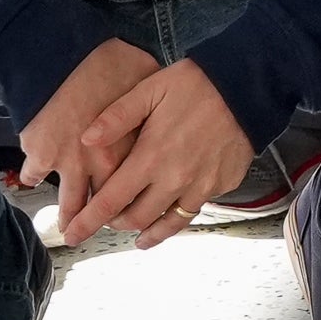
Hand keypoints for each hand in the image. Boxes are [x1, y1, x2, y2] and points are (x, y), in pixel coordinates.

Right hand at [17, 37, 159, 228]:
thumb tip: (179, 109)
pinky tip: (33, 180)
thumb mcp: (150, 82)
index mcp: (132, 148)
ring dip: (70, 217)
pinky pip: (33, 175)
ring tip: (69, 230)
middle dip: (104, 220)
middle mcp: (102, 164)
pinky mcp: (41, 154)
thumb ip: (158, 107)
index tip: (137, 208)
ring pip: (70, 203)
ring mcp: (69, 163)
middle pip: (106, 204)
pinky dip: (32, 177)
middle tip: (102, 228)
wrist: (66, 59)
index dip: (138, 200)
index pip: (139, 187)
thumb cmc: (113, 63)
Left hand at [60, 60, 254, 248]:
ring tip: (138, 235)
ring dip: (147, 230)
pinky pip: (195, 207)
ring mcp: (202, 185)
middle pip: (135, 219)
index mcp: (151, 157)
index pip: (110, 202)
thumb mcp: (151, 89)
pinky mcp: (223, 184)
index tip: (71, 235)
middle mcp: (175, 179)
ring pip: (167, 223)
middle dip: (115, 223)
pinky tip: (173, 208)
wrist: (249, 84)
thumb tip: (85, 140)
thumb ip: (117, 117)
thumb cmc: (197, 83)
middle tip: (107, 217)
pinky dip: (178, 213)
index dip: (87, 222)